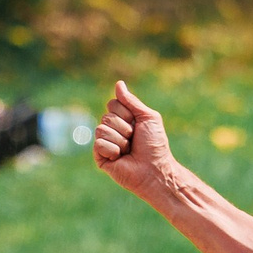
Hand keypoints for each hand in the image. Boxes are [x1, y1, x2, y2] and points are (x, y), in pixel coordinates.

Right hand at [92, 80, 171, 196]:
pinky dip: (113, 150)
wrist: (154, 169)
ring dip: (120, 140)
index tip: (137, 124)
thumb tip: (119, 84)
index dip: (125, 112)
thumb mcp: (147, 118)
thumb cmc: (154, 145)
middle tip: (134, 140)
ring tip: (128, 151)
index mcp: (123, 119)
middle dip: (124, 128)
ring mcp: (105, 143)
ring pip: (101, 129)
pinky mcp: (100, 157)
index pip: (112, 104)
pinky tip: (120, 158)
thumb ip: (131, 101)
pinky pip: (98, 144)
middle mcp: (113, 129)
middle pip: (106, 116)